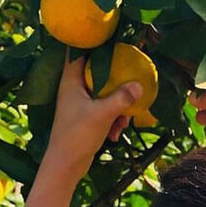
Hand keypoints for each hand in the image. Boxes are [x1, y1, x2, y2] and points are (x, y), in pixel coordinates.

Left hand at [43, 55, 142, 183]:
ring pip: (105, 94)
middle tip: (131, 84)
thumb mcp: (103, 114)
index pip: (80, 52)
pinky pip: (105, 110)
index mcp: (71, 80)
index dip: (95, 44)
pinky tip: (116, 134)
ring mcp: (80, 104)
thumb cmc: (77, 135)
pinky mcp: (86, 118)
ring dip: (118, 106)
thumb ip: (121, 98)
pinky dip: (113, 119)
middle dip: (117, 83)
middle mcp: (74, 88)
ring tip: (123, 123)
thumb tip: (140, 85)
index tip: (113, 41)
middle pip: (99, 73)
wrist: (66, 165)